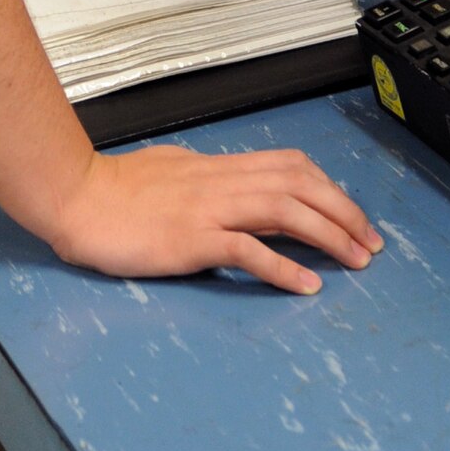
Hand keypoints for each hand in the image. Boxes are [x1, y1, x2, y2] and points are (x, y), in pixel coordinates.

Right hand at [52, 145, 382, 291]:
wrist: (78, 198)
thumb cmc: (117, 187)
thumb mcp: (173, 169)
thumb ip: (205, 176)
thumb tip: (227, 180)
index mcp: (220, 167)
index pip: (291, 166)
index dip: (329, 187)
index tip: (351, 213)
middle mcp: (223, 182)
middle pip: (301, 186)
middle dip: (343, 212)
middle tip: (371, 242)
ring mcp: (209, 208)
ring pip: (286, 210)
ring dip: (328, 236)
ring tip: (355, 261)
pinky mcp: (192, 239)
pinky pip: (248, 249)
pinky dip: (283, 266)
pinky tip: (307, 284)